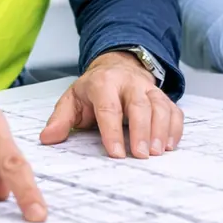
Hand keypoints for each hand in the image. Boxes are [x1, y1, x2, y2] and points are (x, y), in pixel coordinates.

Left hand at [39, 51, 183, 158]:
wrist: (116, 66)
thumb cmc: (93, 89)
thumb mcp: (72, 100)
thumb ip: (60, 119)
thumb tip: (48, 138)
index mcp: (103, 83)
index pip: (109, 108)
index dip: (112, 131)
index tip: (116, 153)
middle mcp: (128, 83)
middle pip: (139, 106)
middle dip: (141, 131)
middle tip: (141, 156)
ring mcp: (148, 88)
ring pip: (160, 106)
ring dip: (161, 130)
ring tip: (157, 153)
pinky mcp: (162, 96)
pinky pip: (174, 110)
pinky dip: (175, 128)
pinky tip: (170, 145)